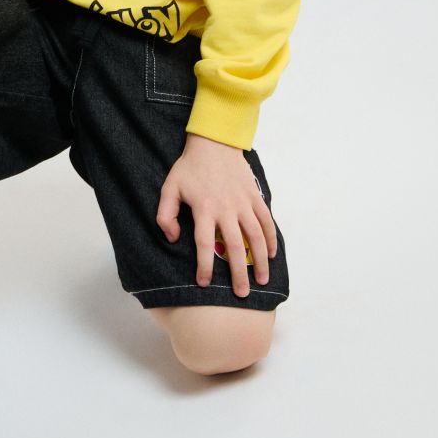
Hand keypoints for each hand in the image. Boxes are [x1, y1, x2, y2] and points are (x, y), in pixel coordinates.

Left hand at [156, 132, 277, 298]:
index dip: (204, 266)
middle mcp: (226, 209)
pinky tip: (272, 254)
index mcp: (204, 208)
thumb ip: (165, 215)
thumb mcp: (169, 188)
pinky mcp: (254, 197)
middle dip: (239, 273)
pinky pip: (266, 221)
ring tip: (262, 281)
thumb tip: (172, 239)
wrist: (214, 143)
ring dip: (260, 261)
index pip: (204, 244)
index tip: (205, 284)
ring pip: (255, 237)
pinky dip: (271, 239)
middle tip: (241, 295)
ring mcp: (243, 203)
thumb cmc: (189, 168)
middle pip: (235, 246)